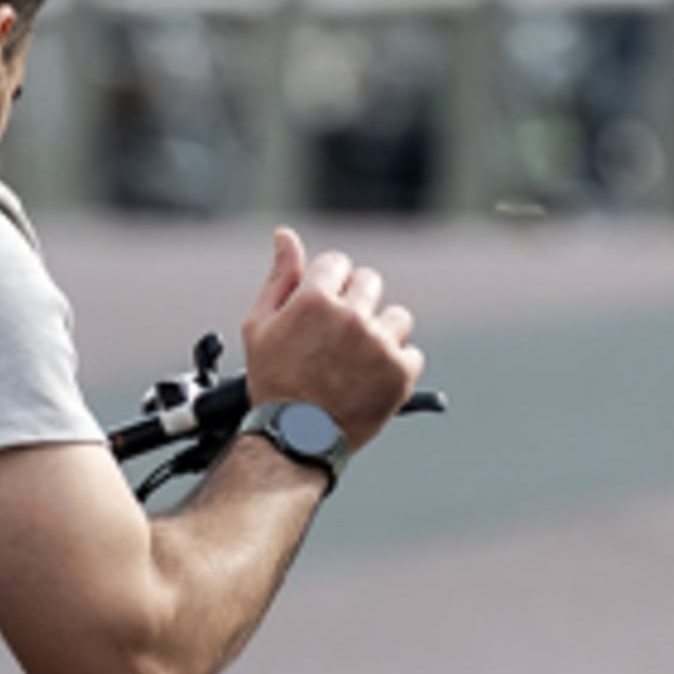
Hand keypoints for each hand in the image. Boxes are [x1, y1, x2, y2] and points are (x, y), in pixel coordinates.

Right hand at [235, 228, 420, 449]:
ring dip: (381, 334)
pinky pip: (412, 353)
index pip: (337, 263)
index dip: (328, 286)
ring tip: (357, 362)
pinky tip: (371, 380)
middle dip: (356, 304)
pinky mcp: (400, 372)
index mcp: (314, 300)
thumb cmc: (273, 383)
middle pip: (370, 282)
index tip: (322, 312)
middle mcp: (351, 316)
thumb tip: (285, 235)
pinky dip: (396, 367)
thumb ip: (279, 277)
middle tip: (339, 339)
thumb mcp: (261, 327)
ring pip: (396, 317)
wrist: (295, 438)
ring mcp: (379, 344)